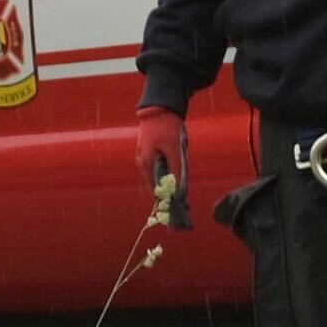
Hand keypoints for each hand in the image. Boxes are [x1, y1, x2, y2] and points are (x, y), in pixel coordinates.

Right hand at [133, 110, 193, 225]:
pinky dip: (168, 178)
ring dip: (169, 189)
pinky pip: (160, 170)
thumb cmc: (167, 128)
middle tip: (183, 213)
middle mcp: (143, 163)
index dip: (166, 205)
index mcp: (145, 165)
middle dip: (168, 200)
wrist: (161, 107)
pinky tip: (178, 182)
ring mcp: (146, 157)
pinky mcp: (151, 152)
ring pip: (159, 179)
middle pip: (156, 187)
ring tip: (183, 202)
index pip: (155, 192)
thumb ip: (176, 171)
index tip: (175, 219)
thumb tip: (179, 191)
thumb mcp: (173, 150)